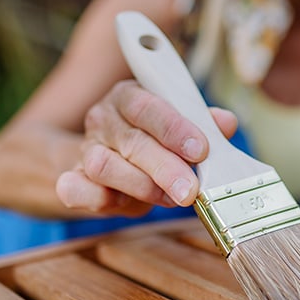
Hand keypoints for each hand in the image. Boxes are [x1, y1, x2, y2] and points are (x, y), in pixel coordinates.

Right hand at [55, 80, 237, 215]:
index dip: (174, 128)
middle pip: (132, 141)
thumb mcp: (179, 126)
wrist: (108, 156)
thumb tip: (225, 122)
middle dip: (165, 167)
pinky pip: (75, 189)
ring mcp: (85, 149)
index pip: (148, 106)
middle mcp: (103, 118)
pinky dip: (95, 198)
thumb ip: (202, 123)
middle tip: (190, 190)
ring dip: (142, 186)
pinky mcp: (73, 179)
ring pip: (104, 166)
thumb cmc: (153, 139)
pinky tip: (122, 204)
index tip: (200, 149)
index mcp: (129, 96)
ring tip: (170, 198)